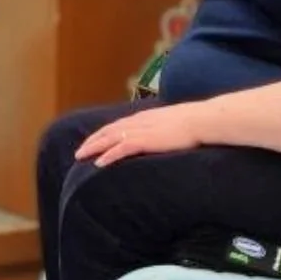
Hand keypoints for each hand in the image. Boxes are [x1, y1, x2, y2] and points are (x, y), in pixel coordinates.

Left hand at [74, 103, 209, 167]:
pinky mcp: (145, 140)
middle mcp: (139, 121)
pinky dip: (108, 155)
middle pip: (109, 130)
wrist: (201, 120)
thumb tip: (161, 135)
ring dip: (94, 147)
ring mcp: (141, 130)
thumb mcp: (172, 123)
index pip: (118, 124)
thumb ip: (162, 128)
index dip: (103, 133)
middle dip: (92, 140)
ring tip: (81, 156)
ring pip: (110, 138)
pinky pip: (121, 148)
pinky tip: (98, 163)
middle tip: (79, 152)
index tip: (93, 141)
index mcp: (145, 116)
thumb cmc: (193, 122)